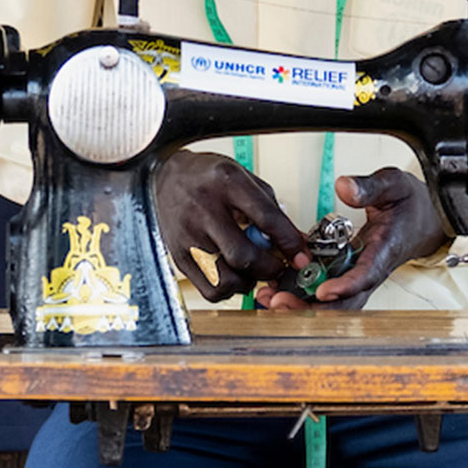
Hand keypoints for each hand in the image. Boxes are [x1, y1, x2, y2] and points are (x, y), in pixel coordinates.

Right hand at [153, 150, 309, 301]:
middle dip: (269, 268)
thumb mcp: (244, 178)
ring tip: (252, 270)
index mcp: (227, 183)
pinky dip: (228, 290)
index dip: (290, 243)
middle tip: (277, 267)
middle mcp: (205, 208)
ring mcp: (188, 235)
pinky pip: (209, 289)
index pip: (266, 219)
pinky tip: (233, 274)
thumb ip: (271, 209)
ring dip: (248, 282)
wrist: (167, 177)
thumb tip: (297, 242)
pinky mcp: (179, 256)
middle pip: (243, 255)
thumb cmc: (208, 177)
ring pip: (225, 279)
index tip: (301, 257)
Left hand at [257, 167, 446, 310]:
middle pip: (345, 301)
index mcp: (385, 248)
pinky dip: (303, 294)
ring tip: (268, 299)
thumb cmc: (411, 204)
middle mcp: (372, 268)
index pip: (367, 274)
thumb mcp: (394, 185)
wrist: (425, 218)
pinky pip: (327, 291)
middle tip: (279, 301)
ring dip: (302, 305)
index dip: (345, 287)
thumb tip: (345, 187)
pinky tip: (276, 290)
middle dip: (312, 307)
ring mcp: (360, 274)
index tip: (322, 291)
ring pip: (334, 302)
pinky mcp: (349, 273)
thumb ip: (370, 187)